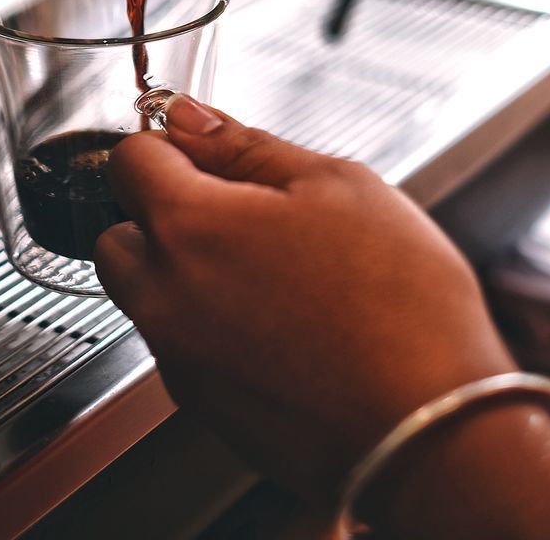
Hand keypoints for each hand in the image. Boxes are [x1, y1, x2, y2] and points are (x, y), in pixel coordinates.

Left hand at [94, 95, 512, 521]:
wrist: (430, 431)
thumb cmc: (399, 310)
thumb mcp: (337, 185)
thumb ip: (246, 146)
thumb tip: (191, 119)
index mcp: (188, 228)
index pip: (128, 160)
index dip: (168, 143)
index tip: (203, 148)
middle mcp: (164, 297)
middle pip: (119, 232)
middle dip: (160, 212)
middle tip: (235, 209)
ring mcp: (180, 359)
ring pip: (148, 293)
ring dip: (183, 271)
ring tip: (270, 268)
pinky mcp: (203, 407)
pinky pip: (181, 345)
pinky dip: (211, 325)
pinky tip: (280, 320)